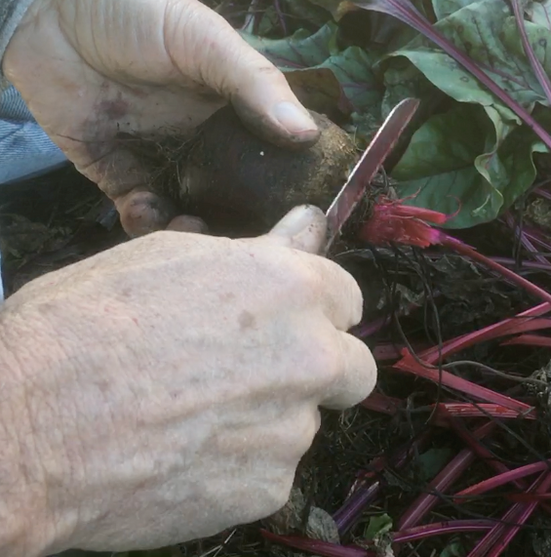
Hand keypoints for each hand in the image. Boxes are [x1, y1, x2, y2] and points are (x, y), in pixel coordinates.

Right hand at [0, 205, 374, 554]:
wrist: (25, 427)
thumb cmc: (81, 327)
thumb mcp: (167, 260)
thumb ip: (259, 252)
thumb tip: (310, 225)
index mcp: (291, 289)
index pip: (348, 298)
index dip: (313, 310)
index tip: (285, 321)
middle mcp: (310, 356)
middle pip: (353, 367)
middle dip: (317, 369)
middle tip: (253, 376)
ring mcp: (292, 428)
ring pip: (304, 422)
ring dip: (269, 421)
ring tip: (190, 419)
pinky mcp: (267, 489)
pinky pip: (270, 473)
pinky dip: (239, 468)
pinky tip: (184, 458)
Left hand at [1, 0, 318, 234]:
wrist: (47, 3)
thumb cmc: (138, 9)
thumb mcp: (207, 39)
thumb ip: (255, 85)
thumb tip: (306, 135)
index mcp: (232, 105)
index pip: (269, 152)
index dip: (286, 183)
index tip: (301, 213)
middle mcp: (200, 135)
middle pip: (232, 191)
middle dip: (239, 220)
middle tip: (243, 240)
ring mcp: (156, 153)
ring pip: (186, 207)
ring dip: (191, 228)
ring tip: (191, 230)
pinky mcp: (110, 167)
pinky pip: (135, 207)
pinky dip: (143, 219)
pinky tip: (147, 210)